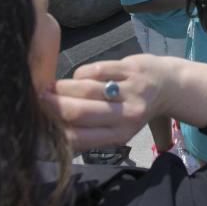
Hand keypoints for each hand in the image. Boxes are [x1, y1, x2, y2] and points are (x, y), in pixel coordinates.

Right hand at [42, 54, 174, 149]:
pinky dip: (81, 73)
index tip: (38, 122)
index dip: (54, 130)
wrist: (169, 86)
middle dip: (53, 105)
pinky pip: (95, 69)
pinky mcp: (131, 68)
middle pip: (79, 111)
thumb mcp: (116, 129)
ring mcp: (130, 90)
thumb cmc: (134, 111)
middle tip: (37, 100)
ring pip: (85, 88)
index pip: (78, 138)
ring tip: (51, 87)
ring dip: (62, 87)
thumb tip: (50, 131)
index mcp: (119, 135)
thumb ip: (89, 132)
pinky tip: (78, 77)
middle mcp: (126, 115)